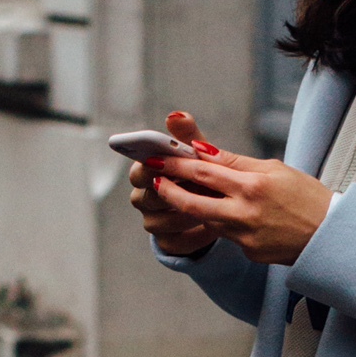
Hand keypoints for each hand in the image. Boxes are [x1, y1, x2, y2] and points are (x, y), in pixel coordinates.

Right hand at [128, 107, 214, 256]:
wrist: (217, 207)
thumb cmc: (201, 174)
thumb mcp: (197, 155)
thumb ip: (186, 136)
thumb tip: (176, 114)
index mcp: (145, 172)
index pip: (137, 172)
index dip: (150, 170)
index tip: (168, 166)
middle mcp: (143, 198)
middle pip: (144, 198)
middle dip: (168, 194)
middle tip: (194, 189)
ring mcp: (154, 221)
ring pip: (157, 222)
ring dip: (182, 215)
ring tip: (209, 208)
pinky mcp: (168, 242)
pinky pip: (174, 242)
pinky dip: (192, 235)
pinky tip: (213, 227)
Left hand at [150, 138, 332, 267]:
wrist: (331, 236)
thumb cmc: (306, 195)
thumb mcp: (275, 169)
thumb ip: (237, 163)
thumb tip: (202, 151)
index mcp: (254, 184)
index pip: (204, 170)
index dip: (175, 163)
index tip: (156, 156)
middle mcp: (246, 211)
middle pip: (193, 201)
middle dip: (168, 189)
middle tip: (153, 179)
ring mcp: (246, 236)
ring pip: (205, 219)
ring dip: (188, 207)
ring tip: (176, 195)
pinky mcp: (249, 253)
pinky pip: (227, 234)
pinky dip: (222, 222)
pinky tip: (230, 215)